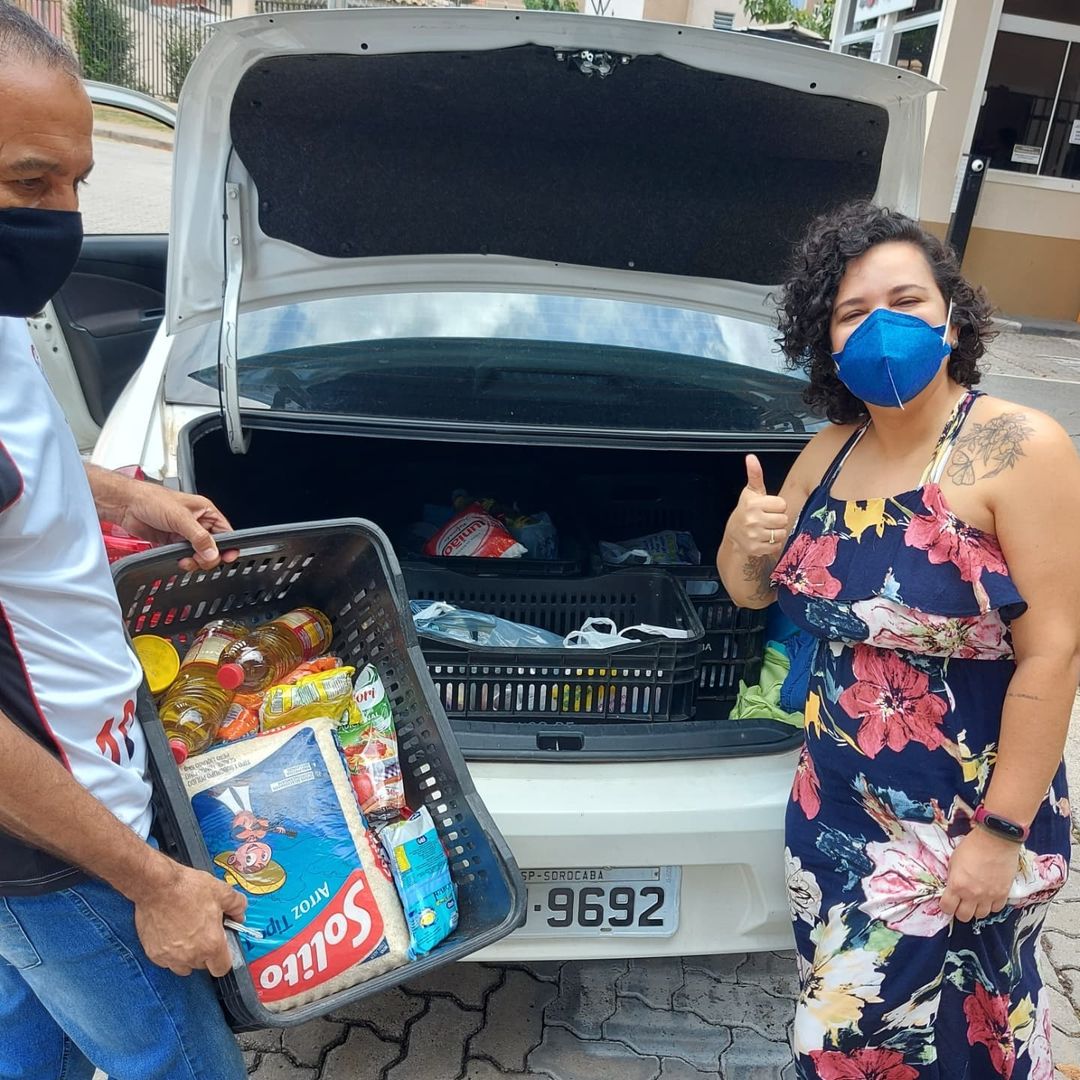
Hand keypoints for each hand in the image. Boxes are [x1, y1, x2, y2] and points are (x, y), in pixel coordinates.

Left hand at [117, 484, 238, 572]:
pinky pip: (184, 556)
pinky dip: (183, 561)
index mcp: (205, 512)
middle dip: (207, 556)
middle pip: (213, 547)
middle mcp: (197, 523)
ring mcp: (185, 534)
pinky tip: (177, 559)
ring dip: (194, 561)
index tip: (227, 558)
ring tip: (185, 560)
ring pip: (199, 555)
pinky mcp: (172, 542)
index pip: (226, 532)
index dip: (228, 546)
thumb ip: (199, 537)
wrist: (126, 505)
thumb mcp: (180, 517)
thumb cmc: (152, 499)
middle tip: (199, 558)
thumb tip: (212, 552)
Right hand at [132, 858, 246, 977]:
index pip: (222, 968)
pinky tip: (172, 934)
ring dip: (188, 956)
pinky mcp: (153, 954)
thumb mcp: (222, 891)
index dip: (224, 958)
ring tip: (188, 934)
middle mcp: (190, 956)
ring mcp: (170, 957)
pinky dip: (171, 952)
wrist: (157, 886)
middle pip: (203, 966)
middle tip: (205, 931)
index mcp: (211, 944)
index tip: (222, 947)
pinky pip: (166, 961)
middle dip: (206, 952)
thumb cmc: (188, 888)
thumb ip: (237, 906)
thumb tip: (239, 915)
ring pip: (183, 967)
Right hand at [726, 455, 788, 556]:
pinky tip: (763, 538)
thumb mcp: (750, 492)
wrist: (734, 535)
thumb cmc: (746, 511)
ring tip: (765, 529)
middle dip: (778, 519)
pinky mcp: (756, 548)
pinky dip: (772, 544)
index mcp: (753, 504)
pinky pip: (776, 546)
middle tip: (767, 519)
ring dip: (776, 532)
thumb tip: (751, 458)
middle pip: (783, 519)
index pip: (782, 504)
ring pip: (781, 533)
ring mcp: (753, 535)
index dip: (777, 506)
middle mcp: (752, 520)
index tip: (767, 508)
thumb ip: (755, 474)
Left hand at [940, 827, 1020, 922]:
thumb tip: (952, 887)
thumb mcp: (953, 860)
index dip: (946, 906)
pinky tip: (988, 897)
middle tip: (960, 902)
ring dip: (976, 909)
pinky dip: (991, 906)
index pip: (947, 908)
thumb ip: (952, 877)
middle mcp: (972, 894)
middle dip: (959, 911)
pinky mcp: (1003, 894)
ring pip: (980, 916)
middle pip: (964, 916)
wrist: (996, 840)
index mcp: (957, 885)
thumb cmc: (972, 846)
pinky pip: (996, 909)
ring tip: (975, 900)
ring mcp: (989, 896)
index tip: (947, 902)